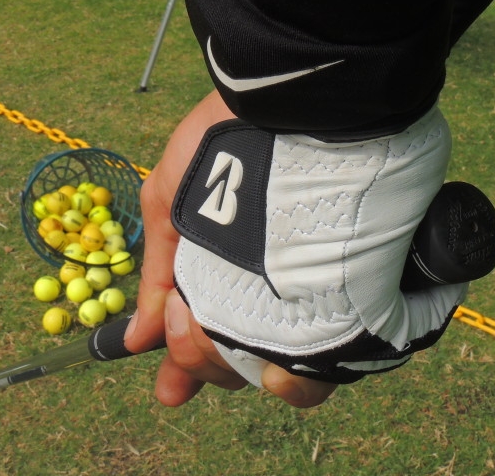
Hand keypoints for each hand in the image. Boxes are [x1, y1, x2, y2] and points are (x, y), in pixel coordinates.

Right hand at [124, 91, 336, 406]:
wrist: (287, 100)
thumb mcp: (171, 201)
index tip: (172, 393)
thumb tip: (132, 340)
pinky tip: (288, 370)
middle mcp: (276, 284)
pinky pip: (344, 346)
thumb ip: (155, 273)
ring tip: (236, 358)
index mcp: (233, 270)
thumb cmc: (223, 146)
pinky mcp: (362, 283)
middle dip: (213, 367)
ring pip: (293, 364)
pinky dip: (313, 370)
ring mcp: (319, 286)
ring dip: (258, 375)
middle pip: (248, 356)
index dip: (191, 369)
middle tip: (190, 349)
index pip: (213, 336)